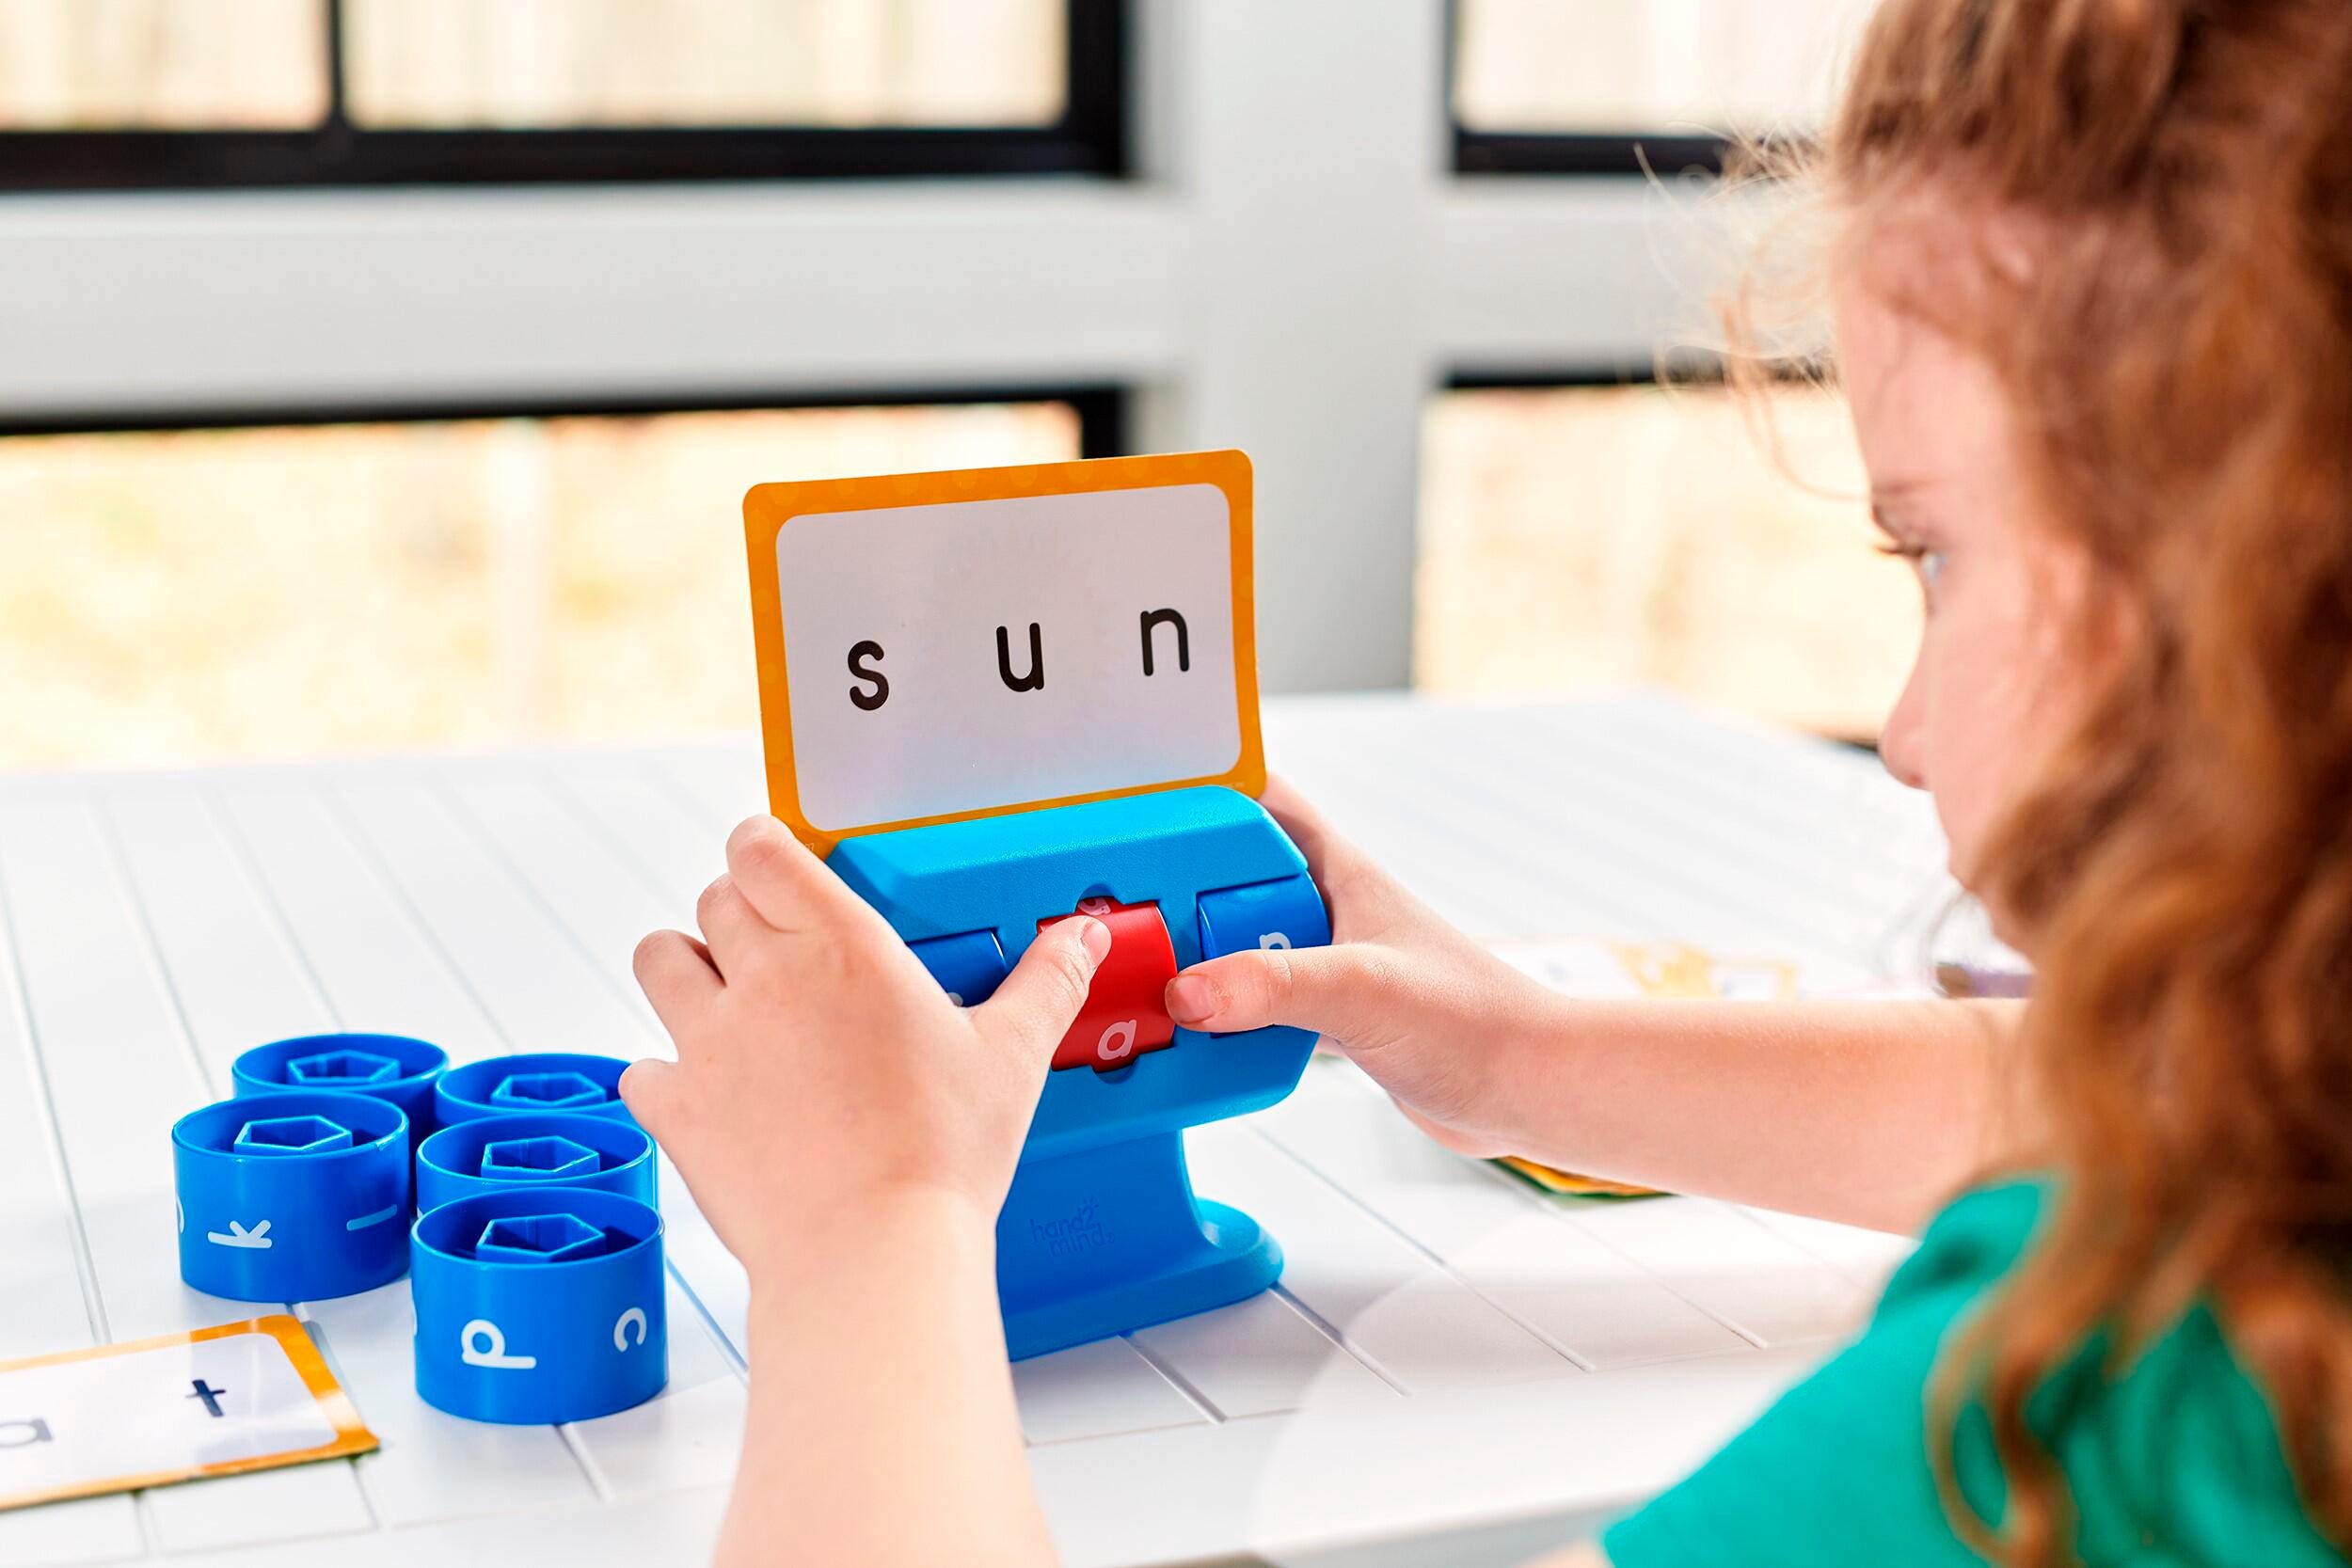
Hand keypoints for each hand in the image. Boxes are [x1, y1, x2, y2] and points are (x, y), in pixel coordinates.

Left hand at [622, 816, 1110, 1277]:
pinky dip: (665, 1073)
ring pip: (658, 961)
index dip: (763, 848)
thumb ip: (1045, 983)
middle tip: (778, 949)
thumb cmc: (945, 1156)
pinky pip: (641, 1066)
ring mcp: (710, 1042)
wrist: (873, 1253)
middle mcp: (766, 979)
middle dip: (740, 913)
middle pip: (714, 899)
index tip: (780, 865)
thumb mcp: (1012, 1058)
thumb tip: (1080, 937)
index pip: (760, 848)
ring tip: (726, 1002)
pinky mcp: (677, 1109)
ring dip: (686, 971)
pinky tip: (709, 1092)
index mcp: (843, 947)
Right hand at [1162, 777, 1567, 1157]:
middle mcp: (1321, 908)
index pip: (1253, 799)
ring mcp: (1318, 962)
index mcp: (1336, 870)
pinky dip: (1213, 1019)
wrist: (1525, 1090)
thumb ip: (1275, 986)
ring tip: (1135, 981)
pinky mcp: (1318, 1015)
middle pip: (1219, 877)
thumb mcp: (1363, 990)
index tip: (1130, 810)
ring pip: (1226, 944)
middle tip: (1113, 916)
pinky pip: (1244, 1005)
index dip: (1195, 792)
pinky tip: (1184, 1039)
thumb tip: (1188, 990)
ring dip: (1186, 962)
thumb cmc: (1476, 1021)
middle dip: (1168, 891)